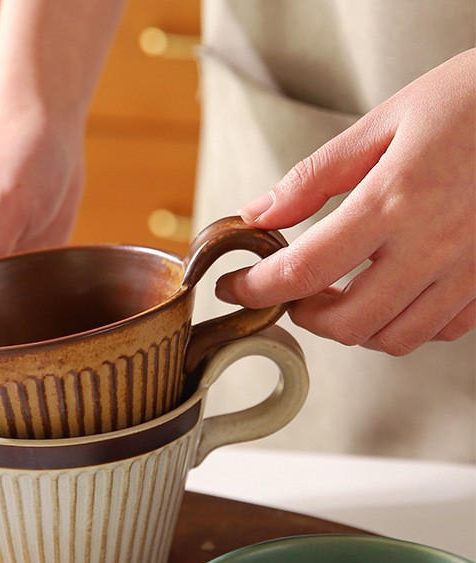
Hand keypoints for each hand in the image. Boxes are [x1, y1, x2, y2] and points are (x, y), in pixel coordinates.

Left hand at [216, 49, 475, 354]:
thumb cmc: (472, 101)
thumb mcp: (384, 122)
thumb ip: (314, 177)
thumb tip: (258, 214)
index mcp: (395, 200)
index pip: (303, 271)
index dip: (255, 290)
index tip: (233, 288)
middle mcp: (433, 245)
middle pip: (347, 323)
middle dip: (304, 316)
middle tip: (291, 293)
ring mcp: (468, 271)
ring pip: (393, 339)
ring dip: (352, 326)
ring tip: (339, 294)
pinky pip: (438, 331)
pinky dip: (402, 324)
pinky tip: (391, 293)